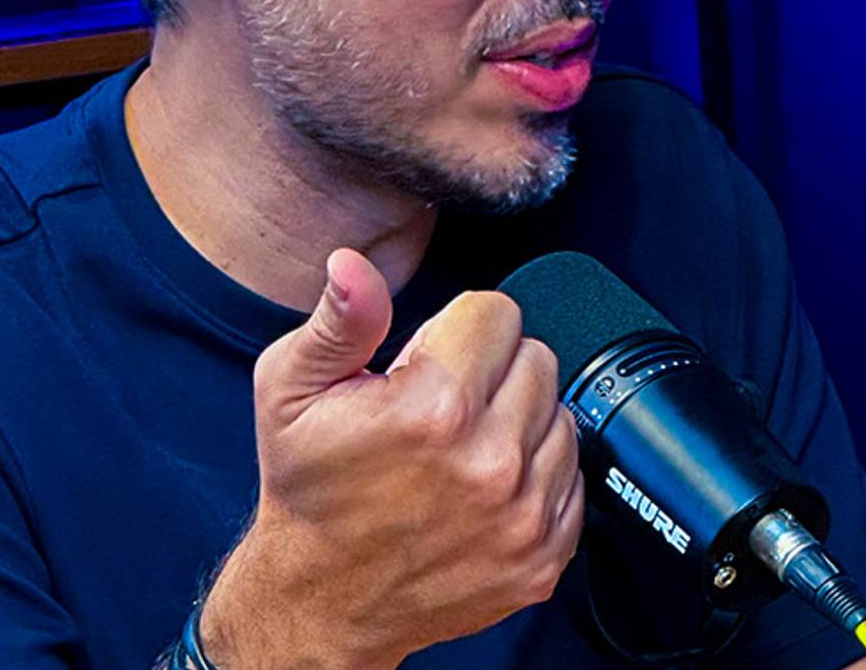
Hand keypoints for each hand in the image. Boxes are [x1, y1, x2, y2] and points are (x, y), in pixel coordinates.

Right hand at [198, 249, 584, 668]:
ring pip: (561, 414)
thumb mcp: (292, 391)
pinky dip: (538, 473)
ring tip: (464, 446)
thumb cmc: (310, 492)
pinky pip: (573, 476)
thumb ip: (340, 321)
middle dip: (492, 369)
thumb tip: (354, 267)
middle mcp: (489, 461)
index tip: (429, 360)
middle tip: (443, 406)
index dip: (458, 328)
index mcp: (434, 407)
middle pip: (537, 357)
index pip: (498, 311)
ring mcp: (523, 513)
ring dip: (519, 420)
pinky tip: (487, 484)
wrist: (323, 597)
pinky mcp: (545, 553)